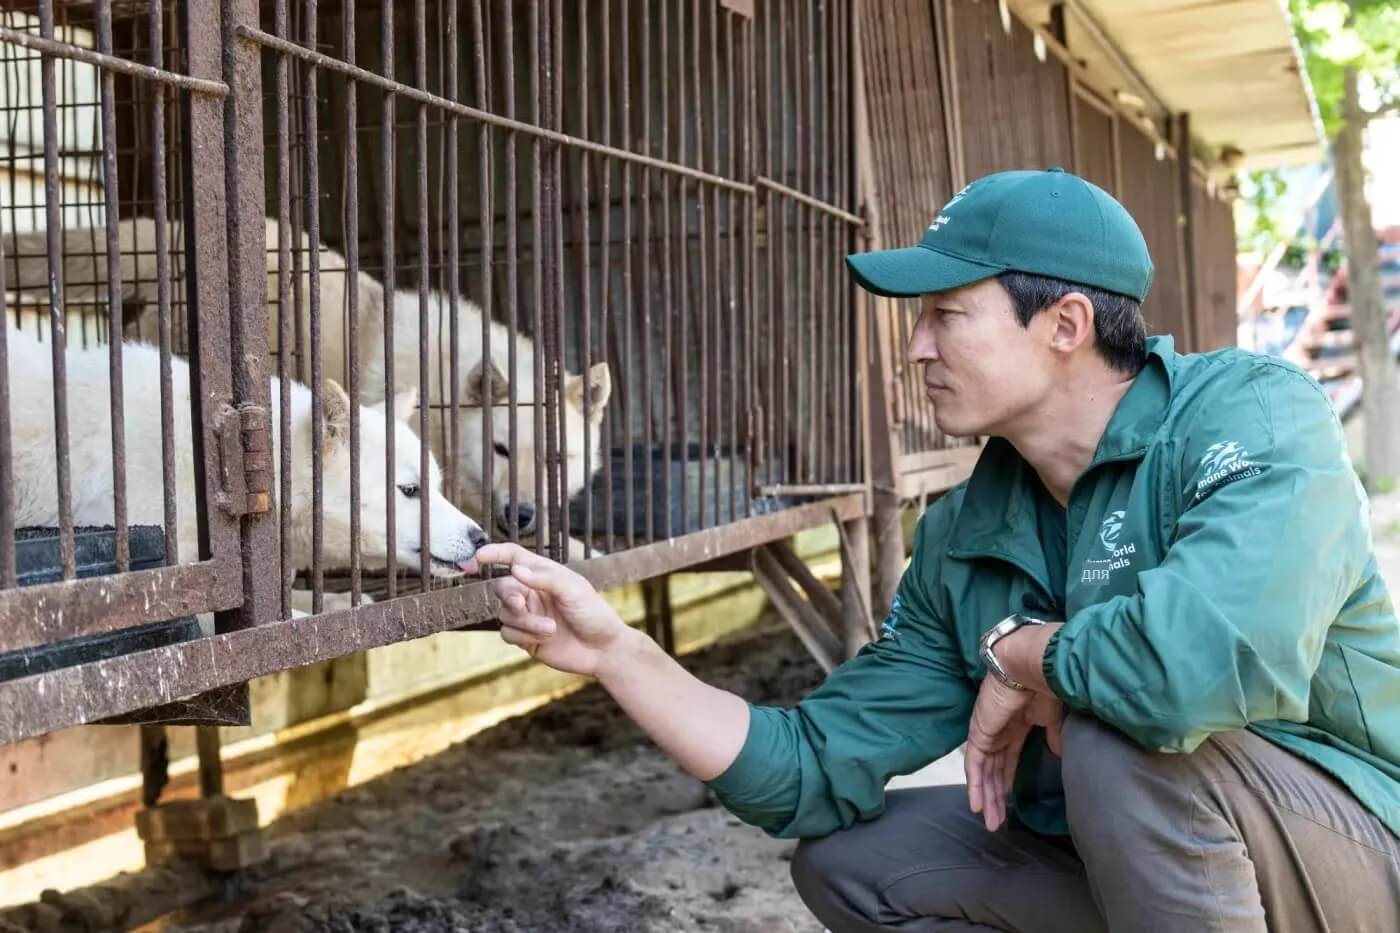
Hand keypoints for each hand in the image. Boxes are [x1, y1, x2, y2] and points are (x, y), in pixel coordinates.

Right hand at [475, 542, 628, 676]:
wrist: (602, 650)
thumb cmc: (593, 614)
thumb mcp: (573, 590)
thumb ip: (543, 578)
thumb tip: (514, 569)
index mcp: (544, 575)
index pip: (514, 557)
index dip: (495, 553)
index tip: (479, 556)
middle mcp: (533, 593)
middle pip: (502, 587)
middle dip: (508, 595)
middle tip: (520, 603)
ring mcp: (528, 616)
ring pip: (504, 613)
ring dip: (524, 621)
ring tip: (550, 629)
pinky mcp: (526, 638)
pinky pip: (507, 633)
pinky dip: (522, 635)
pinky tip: (543, 639)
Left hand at [964, 675, 1064, 831]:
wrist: (1031, 668)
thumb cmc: (1044, 687)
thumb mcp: (1052, 717)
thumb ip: (1053, 736)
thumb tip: (1060, 753)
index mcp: (1015, 726)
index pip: (1008, 760)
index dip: (1007, 782)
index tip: (1010, 804)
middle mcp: (997, 731)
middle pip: (994, 770)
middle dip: (996, 797)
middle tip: (997, 822)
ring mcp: (986, 733)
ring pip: (984, 772)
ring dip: (987, 798)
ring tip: (991, 821)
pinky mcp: (979, 734)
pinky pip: (974, 765)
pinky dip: (975, 786)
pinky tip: (977, 806)